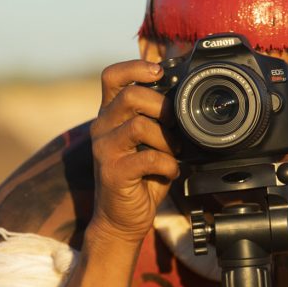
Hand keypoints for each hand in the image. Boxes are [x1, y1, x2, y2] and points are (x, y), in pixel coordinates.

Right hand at [89, 59, 178, 242]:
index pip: (112, 76)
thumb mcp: (149, 142)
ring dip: (166, 138)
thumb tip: (185, 99)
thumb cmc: (140, 178)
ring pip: (139, 125)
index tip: (159, 72)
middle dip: (161, 106)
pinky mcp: (112, 172)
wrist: (121, 219)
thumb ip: (157, 120)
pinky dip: (167, 164)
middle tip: (176, 124)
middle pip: (130, 96)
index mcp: (110, 115)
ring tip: (174, 152)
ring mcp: (104, 150)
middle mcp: (102, 128)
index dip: (135, 67)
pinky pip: (148, 157)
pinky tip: (169, 172)